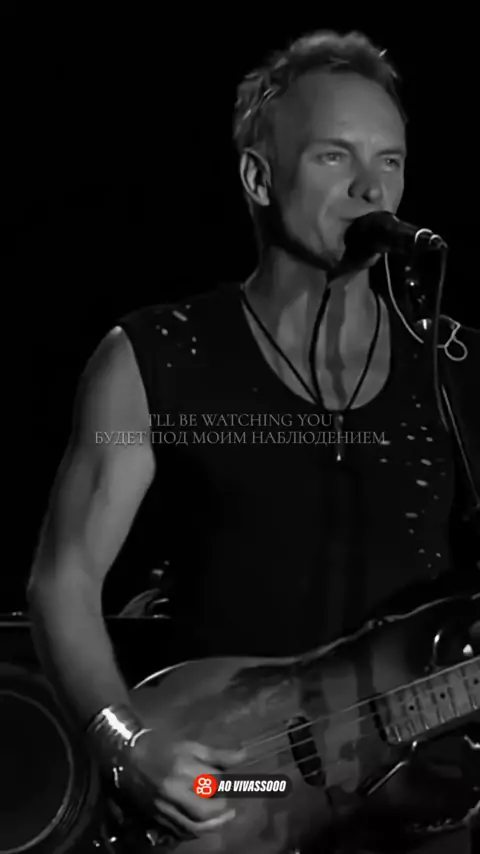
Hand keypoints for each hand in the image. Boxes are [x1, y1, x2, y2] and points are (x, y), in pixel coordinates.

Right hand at [116, 728, 245, 836]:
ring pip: (194, 827)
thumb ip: (218, 755)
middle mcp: (174, 791)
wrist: (127, 756)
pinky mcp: (157, 817)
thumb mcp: (190, 745)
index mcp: (183, 769)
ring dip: (213, 824)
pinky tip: (204, 823)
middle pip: (205, 811)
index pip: (214, 783)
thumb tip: (243, 757)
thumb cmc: (162, 746)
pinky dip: (196, 830)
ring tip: (224, 816)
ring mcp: (164, 807)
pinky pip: (181, 832)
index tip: (230, 781)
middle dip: (220, 808)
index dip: (225, 783)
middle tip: (226, 801)